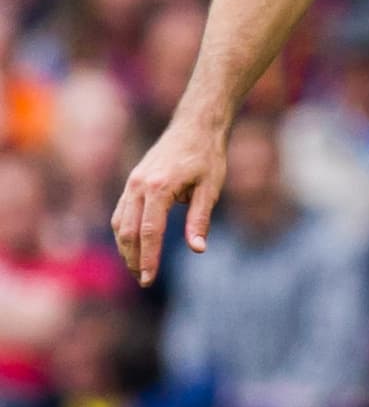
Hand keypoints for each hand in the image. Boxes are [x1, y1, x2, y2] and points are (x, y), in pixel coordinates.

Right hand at [111, 120, 226, 286]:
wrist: (195, 125)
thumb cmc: (207, 156)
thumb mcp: (211, 188)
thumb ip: (200, 219)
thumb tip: (197, 249)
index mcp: (159, 187)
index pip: (149, 231)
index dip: (149, 258)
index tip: (149, 280)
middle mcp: (139, 185)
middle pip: (128, 231)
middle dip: (134, 258)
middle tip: (144, 280)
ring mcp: (132, 182)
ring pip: (119, 222)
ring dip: (126, 248)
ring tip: (138, 268)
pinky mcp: (132, 181)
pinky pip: (121, 212)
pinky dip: (124, 232)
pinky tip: (133, 246)